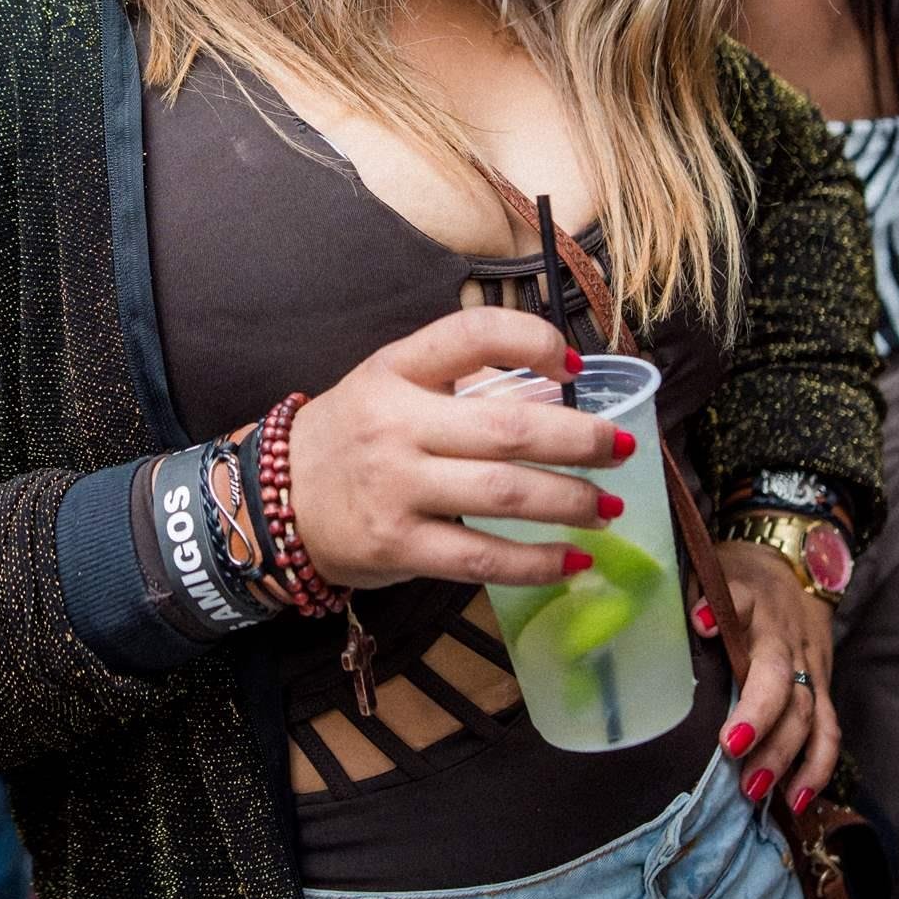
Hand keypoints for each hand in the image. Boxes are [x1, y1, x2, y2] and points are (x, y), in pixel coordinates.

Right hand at [286, 307, 635, 593]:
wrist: (275, 501)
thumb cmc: (355, 436)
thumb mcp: (390, 384)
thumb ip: (459, 381)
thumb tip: (558, 393)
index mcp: (396, 369)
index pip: (472, 335)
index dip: (534, 342)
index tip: (575, 369)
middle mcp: (395, 423)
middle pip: (509, 428)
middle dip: (581, 440)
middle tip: (622, 449)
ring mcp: (395, 487)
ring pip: (505, 494)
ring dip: (572, 502)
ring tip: (608, 507)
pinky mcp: (397, 545)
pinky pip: (481, 558)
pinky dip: (537, 562)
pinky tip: (572, 560)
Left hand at [691, 541, 837, 814]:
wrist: (797, 569)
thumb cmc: (740, 577)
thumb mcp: (712, 570)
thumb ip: (694, 592)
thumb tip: (692, 619)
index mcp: (750, 602)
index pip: (738, 601)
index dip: (719, 611)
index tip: (702, 624)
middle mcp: (784, 638)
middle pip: (779, 679)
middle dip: (759, 717)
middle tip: (730, 750)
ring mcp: (809, 667)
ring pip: (807, 714)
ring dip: (784, 755)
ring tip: (755, 790)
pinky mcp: (823, 689)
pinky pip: (828, 732)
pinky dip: (816, 768)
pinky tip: (795, 799)